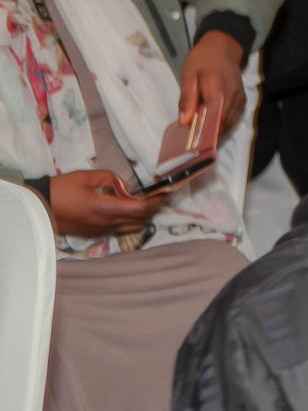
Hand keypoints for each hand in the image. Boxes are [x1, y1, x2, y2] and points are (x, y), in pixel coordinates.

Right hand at [47, 169, 164, 236]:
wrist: (40, 207)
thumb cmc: (61, 189)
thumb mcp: (86, 177)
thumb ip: (110, 179)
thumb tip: (126, 185)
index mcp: (106, 209)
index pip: (142, 209)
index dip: (156, 201)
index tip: (163, 192)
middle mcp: (108, 224)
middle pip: (141, 220)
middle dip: (153, 208)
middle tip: (157, 196)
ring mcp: (102, 231)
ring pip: (133, 227)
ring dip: (143, 216)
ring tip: (145, 202)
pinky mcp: (96, 234)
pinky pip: (121, 229)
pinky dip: (130, 221)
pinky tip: (127, 210)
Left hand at [179, 29, 247, 133]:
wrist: (223, 48)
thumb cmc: (203, 59)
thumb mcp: (189, 75)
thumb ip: (187, 98)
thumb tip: (185, 121)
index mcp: (218, 90)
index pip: (214, 118)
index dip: (205, 132)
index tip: (194, 141)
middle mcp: (233, 97)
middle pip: (223, 124)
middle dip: (210, 135)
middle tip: (195, 141)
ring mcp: (240, 99)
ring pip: (230, 123)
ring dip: (217, 131)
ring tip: (203, 137)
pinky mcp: (243, 100)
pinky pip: (234, 118)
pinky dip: (224, 124)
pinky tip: (213, 126)